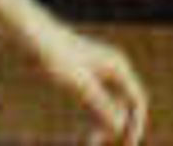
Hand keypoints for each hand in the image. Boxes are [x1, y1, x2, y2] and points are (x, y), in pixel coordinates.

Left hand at [15, 2, 151, 143]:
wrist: (35, 37)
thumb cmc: (57, 55)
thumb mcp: (79, 83)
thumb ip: (100, 104)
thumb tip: (120, 126)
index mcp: (117, 66)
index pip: (137, 100)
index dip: (136, 124)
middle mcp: (113, 68)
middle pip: (127, 105)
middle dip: (120, 127)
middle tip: (103, 145)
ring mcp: (100, 73)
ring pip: (113, 106)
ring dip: (106, 126)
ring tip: (91, 142)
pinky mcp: (86, 78)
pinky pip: (99, 104)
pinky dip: (96, 119)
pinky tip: (87, 133)